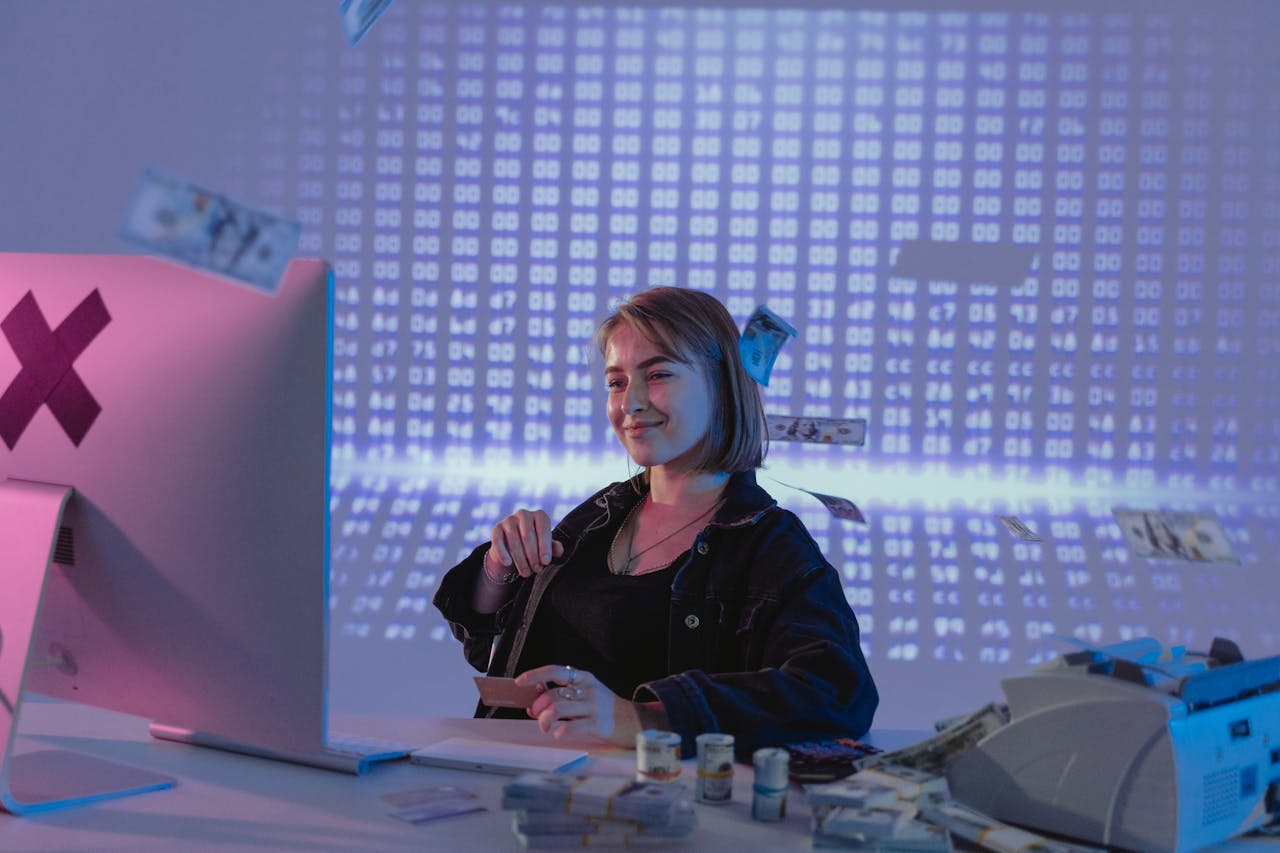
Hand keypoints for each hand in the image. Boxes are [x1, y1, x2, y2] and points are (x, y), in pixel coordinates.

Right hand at [487, 509, 564, 579]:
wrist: (514, 548)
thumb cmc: (535, 546)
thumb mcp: (545, 547)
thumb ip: (554, 547)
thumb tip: (560, 551)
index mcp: (539, 516)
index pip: (543, 528)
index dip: (545, 546)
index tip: (546, 562)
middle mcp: (524, 514)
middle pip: (528, 536)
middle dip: (533, 556)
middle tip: (536, 570)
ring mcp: (509, 520)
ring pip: (514, 541)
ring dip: (521, 559)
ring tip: (526, 572)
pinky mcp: (496, 529)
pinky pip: (498, 541)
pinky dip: (503, 553)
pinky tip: (508, 563)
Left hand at [515, 664, 644, 747]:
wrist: (631, 720)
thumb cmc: (601, 707)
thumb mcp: (584, 694)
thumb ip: (560, 696)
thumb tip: (532, 705)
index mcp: (583, 678)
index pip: (555, 671)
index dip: (535, 674)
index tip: (520, 681)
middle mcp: (588, 689)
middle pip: (554, 694)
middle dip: (539, 706)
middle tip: (537, 715)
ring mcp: (593, 706)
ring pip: (560, 708)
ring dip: (545, 719)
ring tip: (545, 727)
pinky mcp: (598, 724)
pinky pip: (574, 726)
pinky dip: (561, 730)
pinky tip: (558, 734)